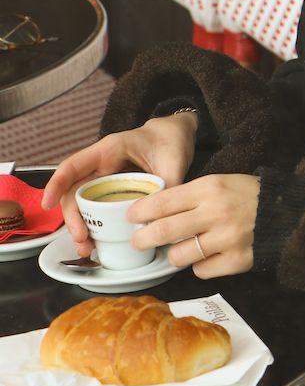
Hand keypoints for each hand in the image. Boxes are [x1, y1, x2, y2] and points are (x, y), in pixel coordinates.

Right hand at [42, 113, 197, 255]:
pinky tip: (96, 244)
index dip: (57, 183)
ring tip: (87, 249)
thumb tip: (160, 219)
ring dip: (80, 226)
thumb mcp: (173, 162)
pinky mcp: (110, 191)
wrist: (175, 136)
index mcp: (110, 150)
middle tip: (82, 239)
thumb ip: (166, 189)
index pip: (74, 165)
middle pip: (74, 191)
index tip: (47, 204)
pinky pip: (95, 208)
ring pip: (82, 203)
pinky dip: (93, 226)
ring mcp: (104, 178)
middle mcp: (101, 165)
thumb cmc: (170, 142)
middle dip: (72, 217)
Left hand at [128, 173, 259, 278]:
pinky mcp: (235, 261)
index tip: (130, 216)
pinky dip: (200, 266)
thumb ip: (191, 196)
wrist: (284, 213)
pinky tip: (208, 256)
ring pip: (179, 255)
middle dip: (144, 238)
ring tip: (180, 249)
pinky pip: (201, 271)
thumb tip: (155, 212)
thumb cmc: (247, 196)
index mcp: (210, 188)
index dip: (142, 210)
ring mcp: (226, 239)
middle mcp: (215, 213)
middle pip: (164, 231)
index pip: (165, 201)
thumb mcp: (220, 183)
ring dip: (174, 254)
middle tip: (137, 241)